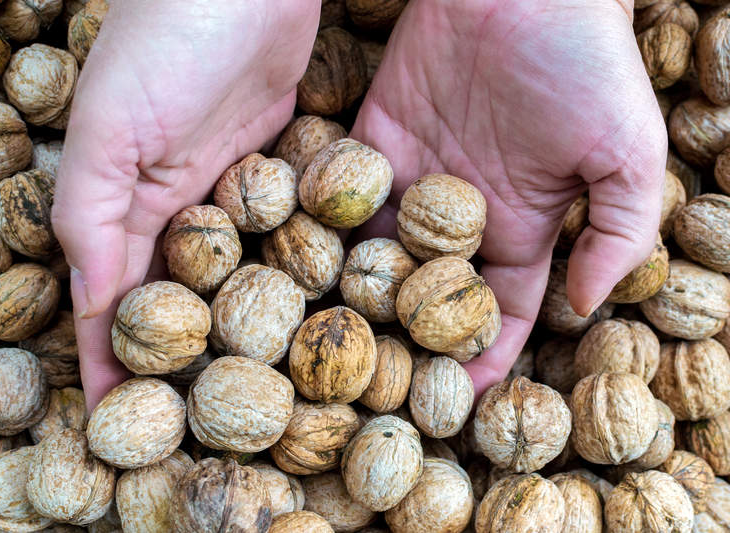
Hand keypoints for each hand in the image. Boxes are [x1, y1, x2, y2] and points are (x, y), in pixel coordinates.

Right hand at [51, 0, 320, 409]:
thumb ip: (92, 214)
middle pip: (182, 300)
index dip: (116, 361)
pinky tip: (316, 315)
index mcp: (126, 203)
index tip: (127, 425)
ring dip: (245, 328)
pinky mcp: (286, 167)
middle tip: (207, 424)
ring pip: (238, 277)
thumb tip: (92, 306)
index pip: (116, 299)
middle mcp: (181, 205)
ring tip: (269, 390)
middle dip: (188, 359)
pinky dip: (295, 273)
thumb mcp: (112, 128)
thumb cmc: (166, 38)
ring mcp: (237, 188)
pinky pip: (289, 234)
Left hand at [351, 0, 666, 395]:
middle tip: (383, 386)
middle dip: (413, 336)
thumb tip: (587, 306)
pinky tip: (308, 268)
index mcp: (521, 224)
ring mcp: (415, 177)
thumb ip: (616, 231)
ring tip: (335, 342)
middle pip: (432, 291)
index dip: (485, 354)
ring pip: (383, 250)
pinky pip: (346, 191)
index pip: (501, 308)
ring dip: (364, 292)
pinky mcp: (374, 138)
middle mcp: (463, 211)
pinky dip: (329, 225)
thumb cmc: (584, 61)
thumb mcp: (627, 151)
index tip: (462, 402)